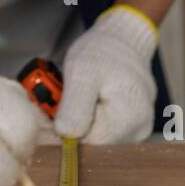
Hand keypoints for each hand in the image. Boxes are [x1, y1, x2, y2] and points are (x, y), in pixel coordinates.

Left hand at [54, 6, 158, 143]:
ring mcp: (135, 131)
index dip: (63, 134)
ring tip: (69, 99)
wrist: (122, 39)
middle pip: (92, 145)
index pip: (88, 146)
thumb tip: (66, 135)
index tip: (47, 116)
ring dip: (75, 124)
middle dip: (68, 128)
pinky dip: (85, 121)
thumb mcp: (82, 71)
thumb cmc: (104, 51)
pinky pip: (101, 132)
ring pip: (95, 140)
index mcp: (128, 119)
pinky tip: (79, 104)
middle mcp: (137, 131)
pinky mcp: (128, 128)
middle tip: (54, 104)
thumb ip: (75, 106)